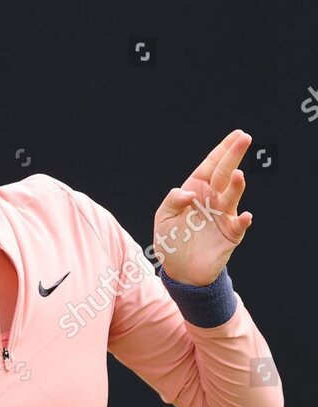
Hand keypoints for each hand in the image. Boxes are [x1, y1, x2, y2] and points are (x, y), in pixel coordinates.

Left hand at [152, 128, 253, 285]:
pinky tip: (244, 216)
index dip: (222, 150)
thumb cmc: (171, 242)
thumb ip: (172, 200)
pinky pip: (239, 225)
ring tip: (238, 175)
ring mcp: (223, 216)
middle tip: (245, 139)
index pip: (210, 166)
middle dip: (234, 156)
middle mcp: (213, 199)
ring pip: (232, 196)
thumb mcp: (162, 218)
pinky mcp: (230, 235)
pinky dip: (243, 221)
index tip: (236, 135)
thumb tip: (189, 193)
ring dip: (236, 186)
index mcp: (196, 191)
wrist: (180, 272)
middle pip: (225, 174)